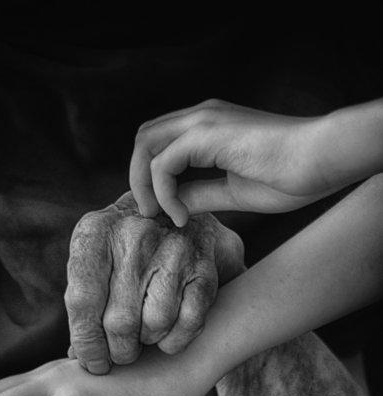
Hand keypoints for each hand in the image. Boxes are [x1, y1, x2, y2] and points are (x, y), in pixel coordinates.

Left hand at [65, 190, 243, 372]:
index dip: (87, 345)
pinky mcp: (204, 265)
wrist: (178, 213)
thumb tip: (77, 358)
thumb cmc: (123, 250)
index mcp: (95, 232)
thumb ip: (84, 304)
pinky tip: (166, 335)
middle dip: (119, 350)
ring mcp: (174, 248)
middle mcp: (135, 235)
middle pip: (120, 321)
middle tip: (120, 353)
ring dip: (147, 342)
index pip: (83, 303)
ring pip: (155, 324)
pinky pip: (188, 322)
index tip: (93, 364)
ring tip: (143, 335)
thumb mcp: (95, 262)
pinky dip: (175, 341)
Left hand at [129, 98, 346, 224]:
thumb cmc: (290, 176)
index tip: (162, 211)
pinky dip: (163, 193)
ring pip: (145, 145)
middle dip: (138, 178)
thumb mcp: (233, 191)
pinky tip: (181, 216)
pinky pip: (163, 164)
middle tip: (151, 214)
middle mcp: (202, 116)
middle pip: (145, 138)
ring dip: (144, 185)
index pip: (160, 141)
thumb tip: (174, 206)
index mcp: (209, 125)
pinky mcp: (206, 134)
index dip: (150, 176)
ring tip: (161, 216)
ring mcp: (203, 120)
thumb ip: (201, 194)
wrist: (320, 161)